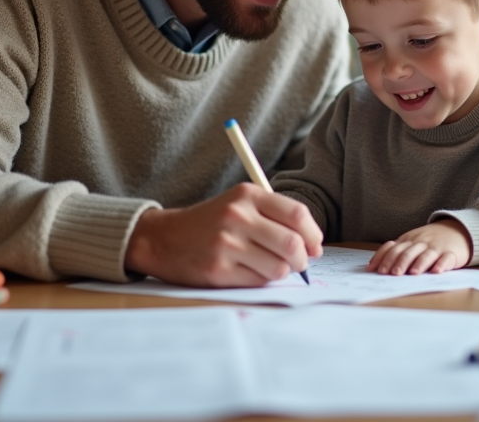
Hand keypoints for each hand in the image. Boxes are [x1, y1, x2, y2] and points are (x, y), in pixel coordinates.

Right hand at [125, 183, 322, 287]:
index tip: (314, 247)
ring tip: (268, 266)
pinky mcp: (218, 270)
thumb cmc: (211, 223)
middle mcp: (237, 216)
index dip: (313, 235)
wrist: (163, 238)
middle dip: (303, 260)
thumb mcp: (240, 204)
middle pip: (293, 244)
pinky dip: (261, 281)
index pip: (297, 215)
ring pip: (279, 268)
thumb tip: (313, 246)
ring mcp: (226, 244)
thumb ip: (275, 217)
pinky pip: (258, 282)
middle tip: (299, 264)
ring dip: (281, 272)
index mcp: (247, 195)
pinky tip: (248, 272)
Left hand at [367, 219, 471, 274]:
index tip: (375, 270)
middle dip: (400, 262)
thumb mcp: (411, 242)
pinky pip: (446, 258)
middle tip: (393, 273)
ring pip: (426, 255)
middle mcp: (420, 243)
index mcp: (408, 240)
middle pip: (408, 252)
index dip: (383, 258)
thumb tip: (372, 267)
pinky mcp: (451, 253)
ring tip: (413, 273)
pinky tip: (437, 271)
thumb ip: (396, 252)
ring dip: (419, 264)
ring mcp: (436, 247)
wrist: (456, 230)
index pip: (393, 248)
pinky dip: (441, 264)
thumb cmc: (429, 241)